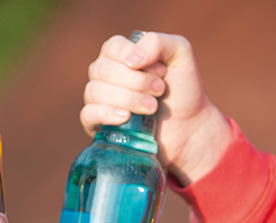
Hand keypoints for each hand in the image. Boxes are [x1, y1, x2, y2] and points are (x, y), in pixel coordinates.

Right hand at [80, 32, 232, 184]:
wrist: (188, 126)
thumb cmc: (182, 89)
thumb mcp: (180, 54)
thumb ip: (158, 42)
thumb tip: (131, 60)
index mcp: (119, 54)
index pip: (112, 47)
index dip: (136, 58)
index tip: (162, 71)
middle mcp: (104, 74)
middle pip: (103, 70)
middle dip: (136, 81)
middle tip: (160, 90)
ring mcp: (97, 99)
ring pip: (95, 91)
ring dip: (128, 99)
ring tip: (152, 107)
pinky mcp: (96, 123)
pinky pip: (87, 114)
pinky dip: (106, 114)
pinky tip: (126, 117)